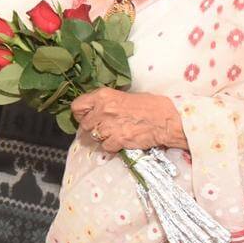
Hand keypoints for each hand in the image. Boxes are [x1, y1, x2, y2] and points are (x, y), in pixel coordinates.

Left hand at [71, 87, 186, 152]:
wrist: (166, 119)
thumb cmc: (149, 105)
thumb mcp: (124, 96)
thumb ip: (106, 103)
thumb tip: (95, 110)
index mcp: (103, 96)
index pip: (77, 106)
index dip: (80, 114)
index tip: (86, 117)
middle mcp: (103, 110)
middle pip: (84, 125)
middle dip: (92, 127)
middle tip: (104, 127)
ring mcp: (109, 126)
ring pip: (94, 137)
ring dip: (102, 137)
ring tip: (114, 133)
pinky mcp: (117, 140)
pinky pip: (106, 147)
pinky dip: (112, 146)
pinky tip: (121, 141)